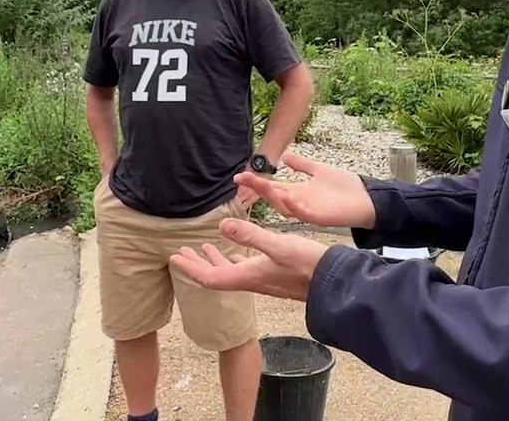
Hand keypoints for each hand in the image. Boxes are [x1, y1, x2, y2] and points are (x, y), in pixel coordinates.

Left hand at [170, 217, 328, 300]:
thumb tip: (221, 226)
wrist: (334, 282)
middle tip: (182, 252)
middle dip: (197, 264)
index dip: (190, 268)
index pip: (210, 278)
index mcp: (247, 276)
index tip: (174, 258)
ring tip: (203, 248)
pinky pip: (245, 269)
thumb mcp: (277, 245)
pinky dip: (234, 259)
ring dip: (214, 261)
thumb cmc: (307, 264)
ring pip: (231, 272)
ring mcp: (263, 279)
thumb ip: (250, 235)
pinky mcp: (274, 275)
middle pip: (216, 276)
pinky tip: (236, 253)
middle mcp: (252, 280)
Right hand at [234, 151, 374, 228]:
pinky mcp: (319, 217)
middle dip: (258, 187)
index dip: (256, 182)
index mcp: (298, 192)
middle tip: (242, 178)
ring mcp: (308, 211)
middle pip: (273, 196)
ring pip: (284, 206)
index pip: (272, 186)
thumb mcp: (319, 170)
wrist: (367, 199)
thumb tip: (285, 156)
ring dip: (272, 196)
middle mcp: (299, 203)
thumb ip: (302, 165)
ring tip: (259, 185)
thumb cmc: (345, 187)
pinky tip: (287, 197)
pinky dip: (295, 206)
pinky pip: (304, 213)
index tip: (240, 175)